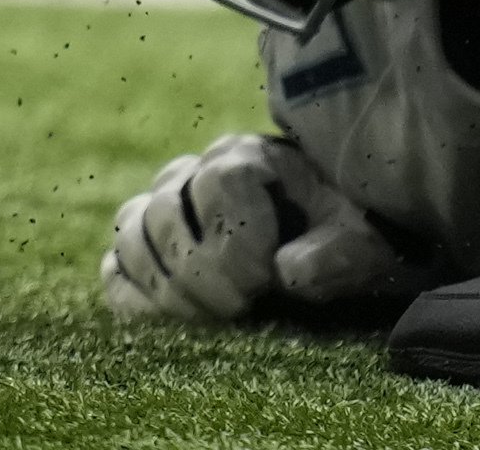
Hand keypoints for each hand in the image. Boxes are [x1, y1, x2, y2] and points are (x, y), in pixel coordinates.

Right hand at [101, 129, 425, 324]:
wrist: (332, 245)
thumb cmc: (349, 239)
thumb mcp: (363, 245)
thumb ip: (337, 256)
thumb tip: (287, 270)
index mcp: (250, 157)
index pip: (218, 183)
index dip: (234, 237)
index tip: (264, 281)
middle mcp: (196, 173)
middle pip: (165, 213)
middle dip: (200, 273)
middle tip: (241, 310)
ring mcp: (165, 210)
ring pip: (131, 234)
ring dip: (164, 287)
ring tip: (210, 321)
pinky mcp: (148, 249)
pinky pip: (116, 267)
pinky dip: (134, 297)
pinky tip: (174, 322)